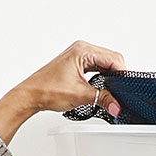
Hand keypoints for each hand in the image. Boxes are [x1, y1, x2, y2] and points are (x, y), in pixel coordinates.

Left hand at [0, 40, 127, 144]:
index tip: (124, 91)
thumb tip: (117, 106)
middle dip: (117, 77)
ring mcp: (79, 55)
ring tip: (110, 92)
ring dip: (110, 77)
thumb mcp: (80, 95)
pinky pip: (96, 67)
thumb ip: (103, 99)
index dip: (122, 75)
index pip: (113, 58)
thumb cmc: (47, 89)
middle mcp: (81, 49)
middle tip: (119, 94)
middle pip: (111, 59)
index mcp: (83, 50)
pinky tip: (102, 88)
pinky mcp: (77, 63)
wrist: (30, 95)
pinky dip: (102, 77)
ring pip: (104, 63)